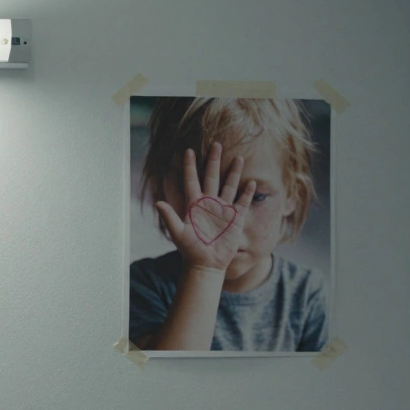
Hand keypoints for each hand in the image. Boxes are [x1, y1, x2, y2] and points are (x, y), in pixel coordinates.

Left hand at [154, 142, 255, 272]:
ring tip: (238, 157)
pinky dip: (247, 192)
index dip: (189, 166)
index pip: (191, 180)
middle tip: (216, 144)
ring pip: (229, 185)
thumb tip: (158, 203)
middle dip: (214, 161)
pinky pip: (243, 202)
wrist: (206, 264)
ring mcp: (223, 209)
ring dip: (234, 172)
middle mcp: (209, 203)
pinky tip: (252, 182)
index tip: (188, 151)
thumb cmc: (190, 250)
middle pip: (212, 177)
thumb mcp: (178, 233)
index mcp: (194, 204)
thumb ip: (169, 217)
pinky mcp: (235, 218)